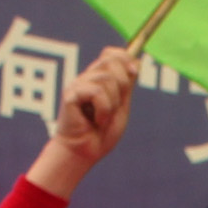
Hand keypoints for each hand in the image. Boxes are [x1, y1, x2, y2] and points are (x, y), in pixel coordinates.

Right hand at [27, 47, 137, 195]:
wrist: (85, 154)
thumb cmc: (101, 134)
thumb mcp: (121, 106)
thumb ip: (127, 86)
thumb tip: (136, 62)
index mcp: (98, 80)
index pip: (110, 54)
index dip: (125, 57)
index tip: (135, 73)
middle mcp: (86, 78)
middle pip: (111, 60)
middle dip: (123, 84)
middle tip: (116, 106)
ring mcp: (77, 85)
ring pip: (107, 79)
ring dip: (113, 103)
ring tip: (103, 118)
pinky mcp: (71, 95)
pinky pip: (97, 92)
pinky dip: (104, 110)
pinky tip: (96, 121)